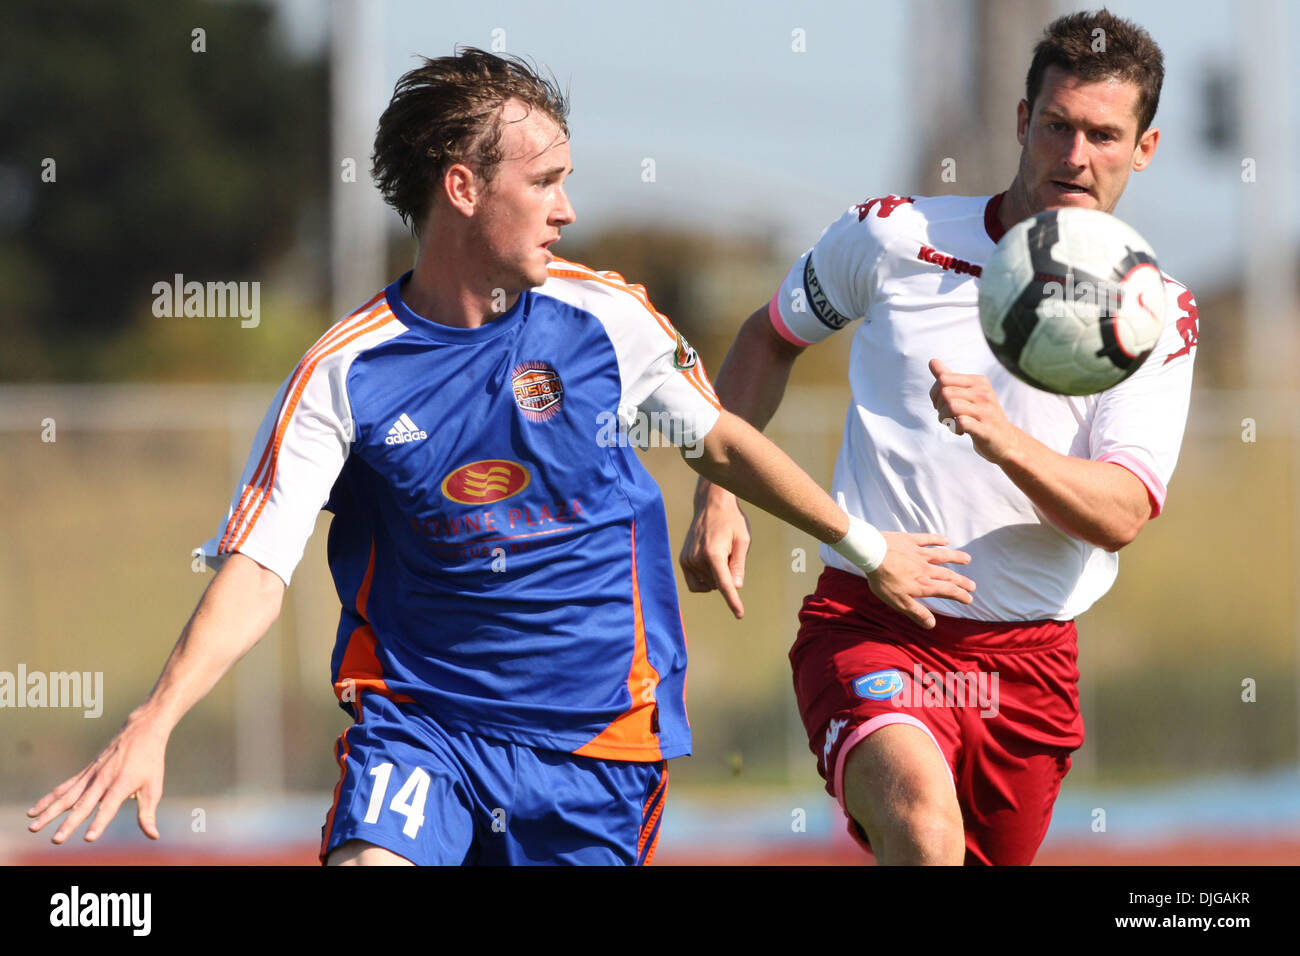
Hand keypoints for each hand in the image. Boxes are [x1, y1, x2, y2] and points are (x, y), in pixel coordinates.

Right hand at [27, 711, 168, 843]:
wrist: (141, 731)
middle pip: (83, 805)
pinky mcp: (84, 773)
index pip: (108, 808)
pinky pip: (64, 788)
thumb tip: (153, 836)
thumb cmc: (150, 762)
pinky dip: (48, 799)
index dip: (99, 823)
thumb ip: (148, 814)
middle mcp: (103, 780)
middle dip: (69, 824)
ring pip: (66, 797)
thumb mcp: (154, 787)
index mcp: (122, 784)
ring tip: (33, 827)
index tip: (89, 837)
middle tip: (57, 840)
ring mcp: (91, 776)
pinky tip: (34, 811)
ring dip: (49, 813)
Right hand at [679, 482, 750, 617]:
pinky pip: (695, 584)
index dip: (733, 601)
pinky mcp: (683, 561)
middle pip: (717, 584)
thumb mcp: (743, 540)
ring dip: (716, 576)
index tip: (739, 614)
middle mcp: (697, 558)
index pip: (724, 584)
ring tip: (719, 553)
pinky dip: (705, 580)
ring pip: (707, 585)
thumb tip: (735, 587)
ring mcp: (687, 560)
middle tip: (729, 552)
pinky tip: (711, 565)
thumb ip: (738, 565)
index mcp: (713, 553)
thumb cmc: (731, 521)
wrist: (711, 505)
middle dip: (726, 576)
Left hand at [866, 532, 975, 628]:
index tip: (969, 599)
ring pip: (942, 555)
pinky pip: (927, 539)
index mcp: (923, 584)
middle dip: (961, 581)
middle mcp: (925, 568)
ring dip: (956, 557)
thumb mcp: (898, 602)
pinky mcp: (910, 540)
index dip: (960, 595)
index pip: (947, 591)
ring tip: (967, 559)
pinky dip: (938, 539)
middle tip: (972, 585)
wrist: (871, 554)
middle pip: (948, 575)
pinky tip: (945, 540)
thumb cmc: (883, 580)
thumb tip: (932, 625)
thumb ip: (916, 612)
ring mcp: (919, 553)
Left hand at [928, 358, 1021, 464]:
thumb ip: (949, 378)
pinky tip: (960, 431)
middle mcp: (984, 393)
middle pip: (945, 393)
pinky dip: (954, 428)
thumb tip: (932, 361)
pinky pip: (962, 422)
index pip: (943, 378)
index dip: (934, 393)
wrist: (1005, 441)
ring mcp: (986, 411)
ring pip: (950, 406)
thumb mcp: (967, 394)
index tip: (940, 404)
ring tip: (952, 424)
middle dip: (938, 407)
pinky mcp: (986, 429)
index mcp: (979, 381)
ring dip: (944, 419)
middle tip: (946, 417)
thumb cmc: (981, 416)